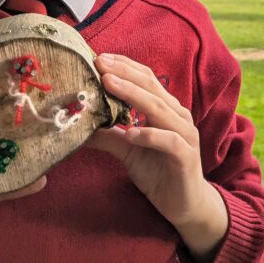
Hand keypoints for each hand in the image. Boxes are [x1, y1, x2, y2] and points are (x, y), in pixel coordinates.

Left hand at [89, 54, 227, 262]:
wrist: (185, 204)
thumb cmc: (158, 172)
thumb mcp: (128, 152)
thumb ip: (109, 135)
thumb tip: (78, 125)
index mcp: (166, 109)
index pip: (147, 79)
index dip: (124, 66)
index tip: (98, 58)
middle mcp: (177, 116)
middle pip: (152, 87)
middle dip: (125, 73)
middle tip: (100, 64)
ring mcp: (184, 135)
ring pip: (159, 109)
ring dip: (133, 96)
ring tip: (109, 85)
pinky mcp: (186, 157)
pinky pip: (168, 141)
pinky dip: (150, 134)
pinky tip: (131, 133)